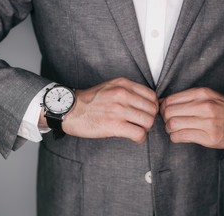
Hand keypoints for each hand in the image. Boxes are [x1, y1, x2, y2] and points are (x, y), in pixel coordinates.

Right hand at [40, 78, 157, 142]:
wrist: (70, 109)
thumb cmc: (90, 100)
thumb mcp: (110, 86)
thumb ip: (128, 90)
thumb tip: (146, 101)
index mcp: (123, 84)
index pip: (152, 96)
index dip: (152, 106)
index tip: (147, 112)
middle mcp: (123, 95)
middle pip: (152, 109)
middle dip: (149, 118)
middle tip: (142, 123)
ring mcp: (119, 110)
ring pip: (148, 121)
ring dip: (145, 129)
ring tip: (138, 130)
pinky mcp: (114, 125)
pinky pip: (139, 134)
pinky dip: (140, 138)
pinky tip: (134, 137)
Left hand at [159, 87, 223, 148]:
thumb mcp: (207, 95)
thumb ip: (187, 98)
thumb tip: (163, 102)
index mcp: (201, 94)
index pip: (170, 100)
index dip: (163, 107)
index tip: (165, 111)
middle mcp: (204, 106)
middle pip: (169, 112)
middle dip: (165, 118)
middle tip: (169, 121)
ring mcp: (207, 122)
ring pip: (173, 125)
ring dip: (170, 129)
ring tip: (175, 129)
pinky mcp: (209, 137)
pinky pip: (181, 136)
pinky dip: (175, 137)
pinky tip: (180, 136)